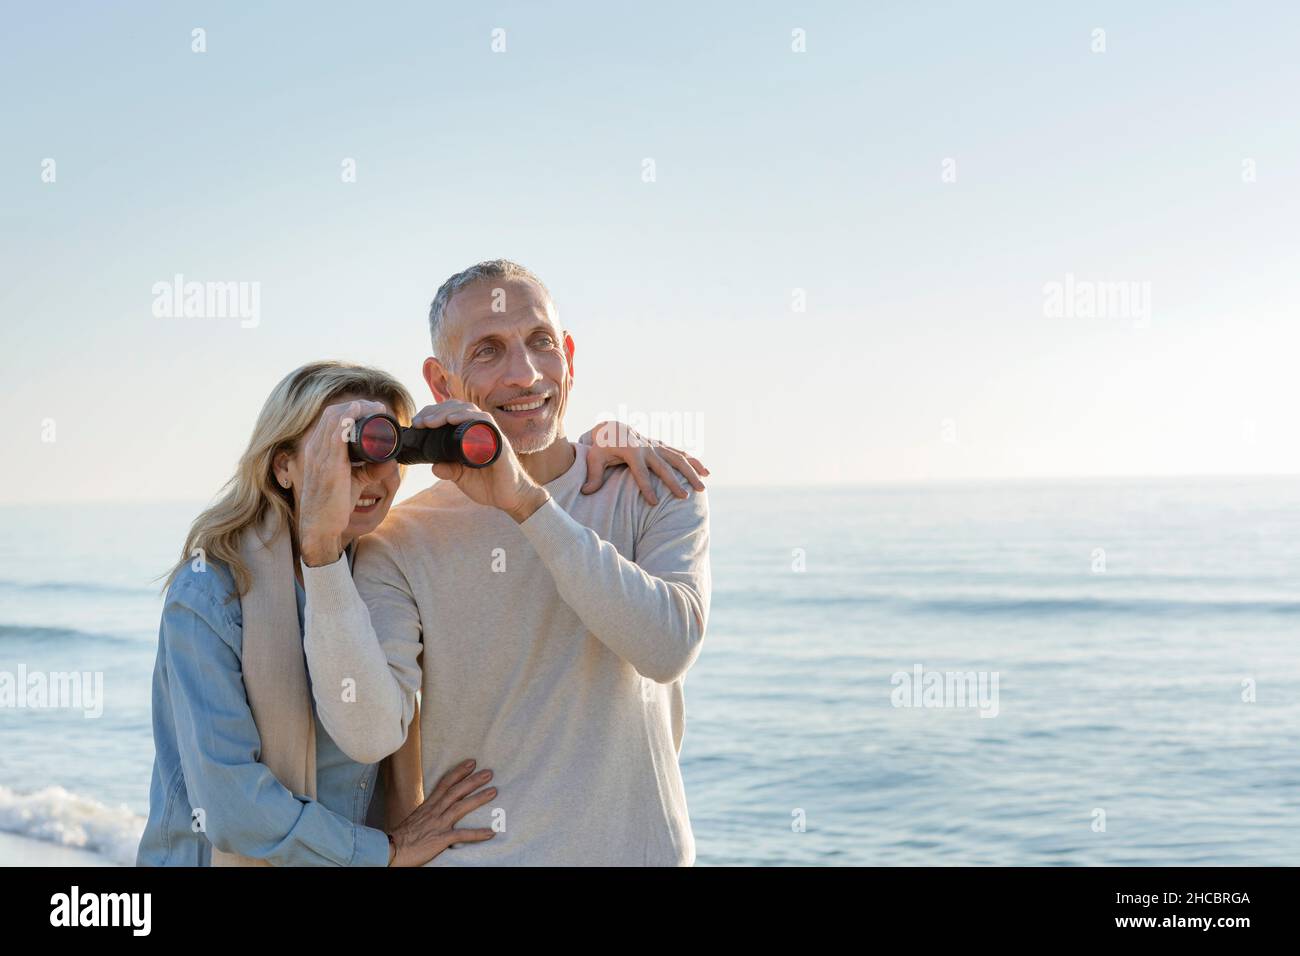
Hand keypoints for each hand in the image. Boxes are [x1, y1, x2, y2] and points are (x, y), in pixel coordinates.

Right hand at [298, 399, 397, 564]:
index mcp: (318, 450)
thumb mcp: (353, 481)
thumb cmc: (334, 506)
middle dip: (357, 405)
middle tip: (378, 407)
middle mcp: (316, 448)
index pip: (331, 419)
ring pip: (334, 418)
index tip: (373, 409)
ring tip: (376, 408)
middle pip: (333, 413)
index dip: (351, 409)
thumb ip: (370, 470)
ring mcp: (319, 455)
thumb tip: (391, 461)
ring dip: (357, 408)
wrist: (319, 527)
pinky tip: (359, 410)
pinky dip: (347, 417)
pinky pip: (335, 433)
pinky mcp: (327, 464)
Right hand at [387, 759, 497, 866]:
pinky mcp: (440, 839)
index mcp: (428, 805)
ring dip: (478, 798)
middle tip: (489, 773)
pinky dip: (477, 834)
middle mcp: (434, 811)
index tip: (471, 763)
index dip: (459, 772)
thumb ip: (429, 811)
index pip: (445, 784)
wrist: (391, 849)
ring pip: (460, 807)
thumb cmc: (403, 836)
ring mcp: (438, 824)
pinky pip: (461, 835)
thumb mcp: (417, 818)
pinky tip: (490, 833)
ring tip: (493, 791)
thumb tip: (439, 807)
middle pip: (456, 791)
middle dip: (473, 781)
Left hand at [415, 400, 547, 521]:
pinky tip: (453, 420)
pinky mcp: (498, 440)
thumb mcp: (462, 477)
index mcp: (471, 434)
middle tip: (419, 422)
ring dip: (446, 412)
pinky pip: (484, 422)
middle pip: (457, 407)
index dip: (433, 413)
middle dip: (435, 411)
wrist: (510, 498)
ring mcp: (491, 433)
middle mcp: (481, 429)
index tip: (417, 422)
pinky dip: (467, 417)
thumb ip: (449, 469)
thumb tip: (434, 467)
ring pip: (468, 410)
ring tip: (430, 421)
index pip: (451, 413)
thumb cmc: (489, 484)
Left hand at [579, 420, 708, 503]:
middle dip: (674, 482)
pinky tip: (706, 472)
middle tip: (683, 497)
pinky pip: (681, 454)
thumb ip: (593, 475)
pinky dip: (694, 461)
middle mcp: (647, 447)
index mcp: (631, 450)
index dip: (646, 487)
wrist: (613, 427)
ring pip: (678, 459)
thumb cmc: (602, 446)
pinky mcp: (662, 447)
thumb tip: (586, 492)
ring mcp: (657, 446)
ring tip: (702, 487)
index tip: (654, 502)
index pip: (640, 472)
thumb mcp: (594, 458)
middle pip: (664, 466)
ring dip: (691, 472)